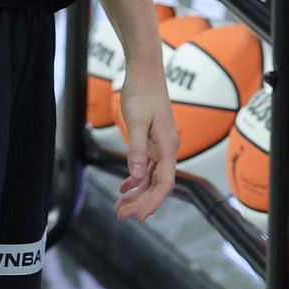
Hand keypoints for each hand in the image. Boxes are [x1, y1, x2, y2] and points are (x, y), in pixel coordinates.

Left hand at [114, 57, 178, 221]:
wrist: (145, 71)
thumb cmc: (142, 93)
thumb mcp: (136, 121)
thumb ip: (137, 149)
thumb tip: (138, 176)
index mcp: (168, 145)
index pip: (165, 183)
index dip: (152, 202)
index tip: (138, 217)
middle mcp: (168, 148)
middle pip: (158, 184)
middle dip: (141, 202)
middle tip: (121, 215)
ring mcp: (161, 145)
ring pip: (151, 178)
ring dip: (137, 194)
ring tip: (120, 208)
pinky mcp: (153, 141)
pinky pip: (147, 167)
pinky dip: (136, 179)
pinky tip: (124, 188)